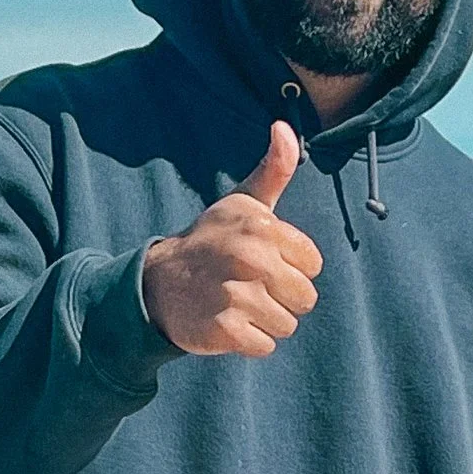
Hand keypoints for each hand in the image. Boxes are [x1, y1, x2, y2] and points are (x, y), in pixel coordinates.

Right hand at [140, 123, 321, 358]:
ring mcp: (235, 296)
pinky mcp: (225, 330)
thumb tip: (285, 127)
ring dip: (266, 320)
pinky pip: (265, 346)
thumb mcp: (243, 203)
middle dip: (283, 297)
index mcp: (260, 226)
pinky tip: (227, 321)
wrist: (160, 282)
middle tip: (250, 285)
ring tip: (238, 303)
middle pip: (305, 297)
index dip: (293, 266)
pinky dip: (249, 341)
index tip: (264, 260)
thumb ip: (273, 170)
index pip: (313, 264)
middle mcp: (249, 258)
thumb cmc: (212, 240)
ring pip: (287, 325)